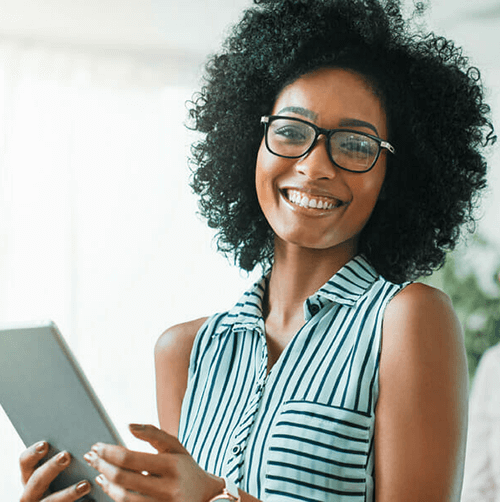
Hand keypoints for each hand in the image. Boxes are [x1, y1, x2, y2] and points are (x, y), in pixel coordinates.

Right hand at [19, 441, 90, 500]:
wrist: (72, 501)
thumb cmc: (68, 480)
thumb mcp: (64, 469)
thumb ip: (65, 457)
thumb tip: (83, 443)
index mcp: (31, 476)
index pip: (25, 462)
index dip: (32, 453)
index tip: (45, 444)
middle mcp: (31, 493)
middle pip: (36, 480)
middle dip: (50, 468)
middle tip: (66, 456)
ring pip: (50, 501)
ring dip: (68, 493)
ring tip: (86, 485)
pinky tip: (91, 500)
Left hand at [84, 424, 223, 501]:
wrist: (205, 497)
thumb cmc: (186, 468)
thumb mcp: (176, 446)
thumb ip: (153, 433)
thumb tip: (128, 425)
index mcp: (172, 465)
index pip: (131, 458)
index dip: (109, 452)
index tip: (97, 446)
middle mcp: (167, 488)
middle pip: (122, 478)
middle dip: (102, 465)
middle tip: (92, 457)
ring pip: (122, 497)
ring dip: (105, 482)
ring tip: (98, 470)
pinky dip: (113, 495)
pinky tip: (108, 485)